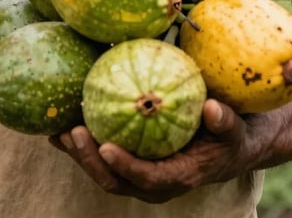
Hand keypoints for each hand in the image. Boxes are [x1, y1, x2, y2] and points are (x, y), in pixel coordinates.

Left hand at [50, 99, 252, 202]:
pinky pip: (99, 158)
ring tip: (57, 130)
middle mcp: (154, 183)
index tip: (105, 146)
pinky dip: (80, 145)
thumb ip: (225, 121)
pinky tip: (58, 125)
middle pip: (115, 180)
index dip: (125, 166)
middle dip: (89, 160)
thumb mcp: (234, 129)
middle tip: (73, 131)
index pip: (148, 178)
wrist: (225, 148)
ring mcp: (138, 175)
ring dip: (78, 154)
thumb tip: (213, 108)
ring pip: (101, 172)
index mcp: (179, 177)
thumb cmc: (229, 136)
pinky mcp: (128, 163)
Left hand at [51, 31, 291, 203]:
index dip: (224, 133)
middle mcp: (204, 160)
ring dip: (97, 163)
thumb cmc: (273, 84)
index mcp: (240, 141)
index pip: (233, 145)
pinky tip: (56, 122)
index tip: (213, 109)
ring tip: (64, 134)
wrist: (265, 121)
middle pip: (170, 182)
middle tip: (102, 147)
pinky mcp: (147, 151)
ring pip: (133, 180)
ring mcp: (173, 162)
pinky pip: (114, 156)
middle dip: (135, 172)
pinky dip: (87, 144)